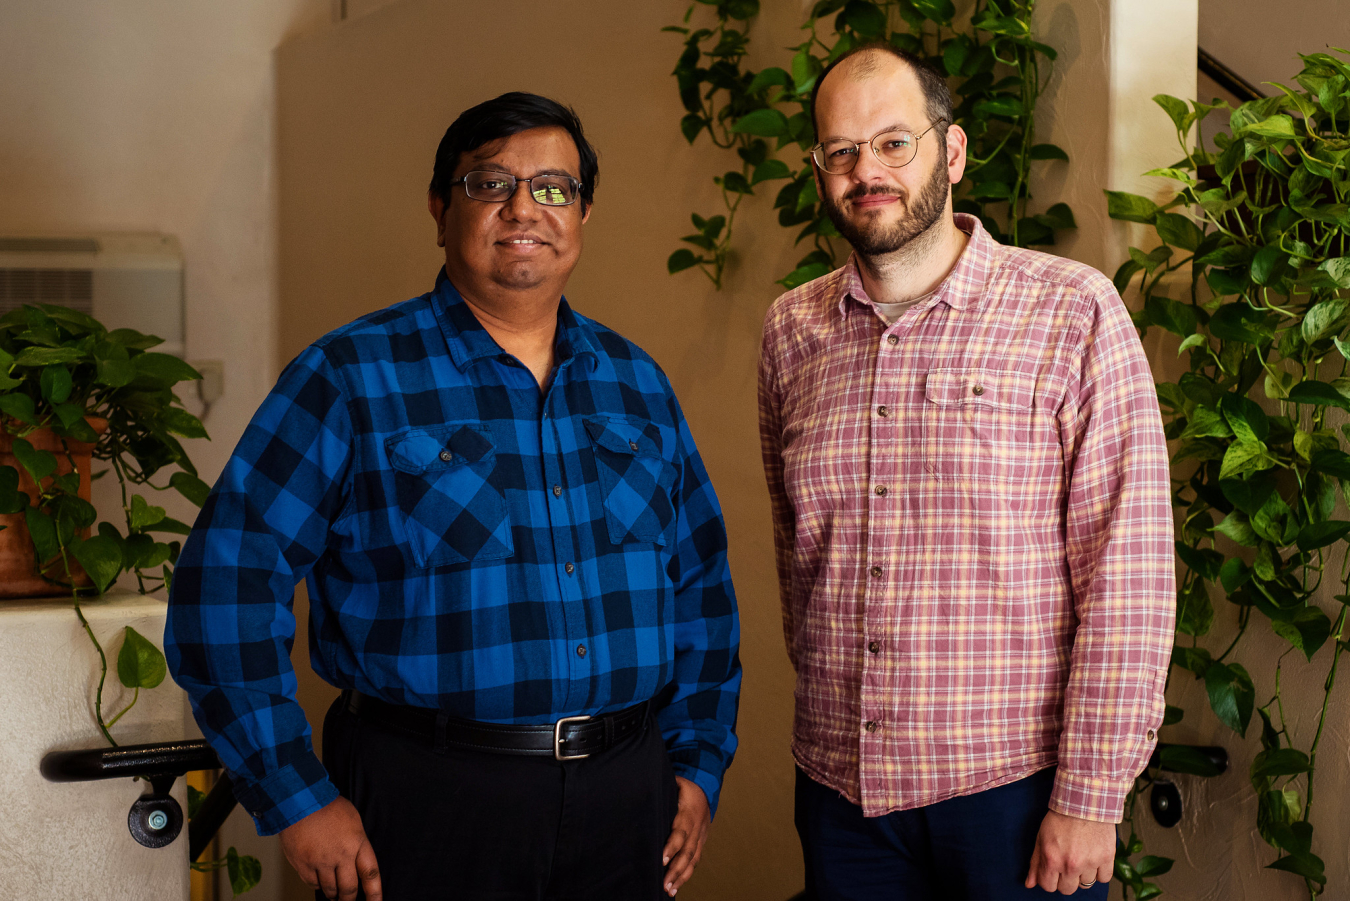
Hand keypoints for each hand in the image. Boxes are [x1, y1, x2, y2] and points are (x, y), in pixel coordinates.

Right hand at [280, 797, 382, 900]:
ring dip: (333, 894)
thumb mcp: (353, 820)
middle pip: (349, 888)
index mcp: (357, 842)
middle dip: (350, 899)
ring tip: (335, 894)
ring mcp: (320, 862)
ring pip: (330, 889)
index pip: (370, 874)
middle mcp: (340, 855)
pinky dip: (317, 885)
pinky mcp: (303, 865)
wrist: (299, 800)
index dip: (375, 893)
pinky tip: (319, 880)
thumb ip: (357, 842)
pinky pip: (312, 884)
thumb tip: (357, 860)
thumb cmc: (327, 806)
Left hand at [661, 776, 710, 896]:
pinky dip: (687, 874)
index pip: (681, 832)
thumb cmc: (684, 786)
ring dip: (681, 876)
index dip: (672, 846)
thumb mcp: (674, 782)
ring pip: (693, 859)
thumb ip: (661, 790)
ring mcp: (700, 836)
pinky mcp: (701, 842)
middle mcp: (696, 827)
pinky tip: (677, 885)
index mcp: (688, 812)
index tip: (662, 859)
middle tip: (665, 883)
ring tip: (670, 890)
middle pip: (688, 851)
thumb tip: (640, 790)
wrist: (706, 787)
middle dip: (676, 869)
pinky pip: (695, 860)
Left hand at [1024, 809, 1113, 894]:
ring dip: (1082, 875)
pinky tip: (1094, 859)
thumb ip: (1035, 862)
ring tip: (1081, 858)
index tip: (1053, 872)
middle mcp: (1071, 865)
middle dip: (1065, 879)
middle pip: (1067, 889)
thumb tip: (1029, 884)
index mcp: (1052, 859)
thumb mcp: (1041, 837)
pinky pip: (1103, 879)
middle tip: (1067, 864)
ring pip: (1085, 885)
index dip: (1049, 880)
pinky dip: (1099, 872)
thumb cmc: (1060, 818)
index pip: (1048, 886)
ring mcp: (1090, 863)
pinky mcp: (1107, 858)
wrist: (1084, 801)